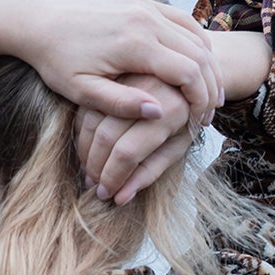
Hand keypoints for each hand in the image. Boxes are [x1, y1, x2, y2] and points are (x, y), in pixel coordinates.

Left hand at [25, 0, 222, 124]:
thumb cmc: (57, 63)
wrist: (41, 22)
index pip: (187, 73)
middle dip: (210, 85)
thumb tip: (158, 112)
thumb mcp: (82, 91)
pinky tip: (198, 62)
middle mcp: (146, 20)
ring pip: (194, 35)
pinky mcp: (142, 2)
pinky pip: (181, 20)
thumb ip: (120, 103)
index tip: (200, 122)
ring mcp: (146, 6)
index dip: (200, 100)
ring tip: (209, 92)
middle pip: (198, 53)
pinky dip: (196, 41)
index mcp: (134, 45)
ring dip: (208, 64)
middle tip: (211, 112)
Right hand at [73, 75, 194, 205]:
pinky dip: (83, 133)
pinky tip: (86, 151)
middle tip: (94, 186)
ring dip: (86, 152)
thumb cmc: (187, 121)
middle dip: (96, 167)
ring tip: (89, 173)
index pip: (128, 152)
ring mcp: (130, 78)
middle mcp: (149, 89)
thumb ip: (150, 173)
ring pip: (93, 121)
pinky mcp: (116, 75)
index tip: (107, 194)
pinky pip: (89, 108)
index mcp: (171, 111)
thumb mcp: (176, 149)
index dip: (113, 177)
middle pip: (106, 136)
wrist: (191, 83)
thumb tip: (120, 199)